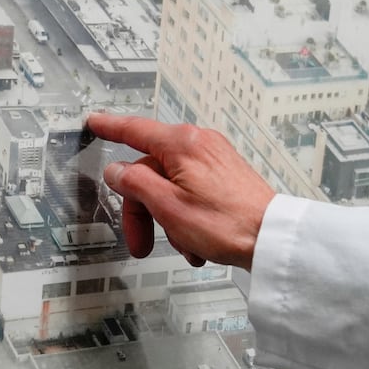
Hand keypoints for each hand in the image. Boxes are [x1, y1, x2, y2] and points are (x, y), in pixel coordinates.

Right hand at [84, 113, 274, 269]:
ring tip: (185, 244)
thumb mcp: (167, 205)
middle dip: (143, 210)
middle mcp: (201, 145)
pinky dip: (188, 221)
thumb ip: (135, 183)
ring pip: (171, 189)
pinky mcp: (226, 178)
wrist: (272, 239)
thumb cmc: (228, 223)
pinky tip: (197, 244)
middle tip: (140, 241)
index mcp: (183, 144)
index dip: (110, 128)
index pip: (134, 130)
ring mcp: (215, 161)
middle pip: (151, 172)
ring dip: (170, 221)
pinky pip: (193, 196)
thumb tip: (117, 171)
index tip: (95, 123)